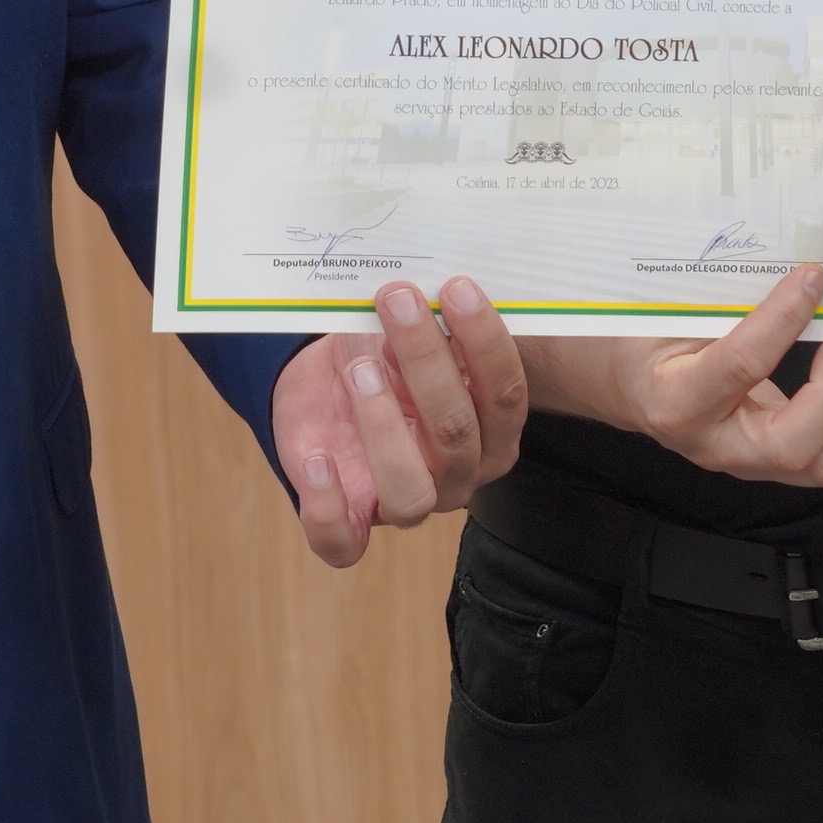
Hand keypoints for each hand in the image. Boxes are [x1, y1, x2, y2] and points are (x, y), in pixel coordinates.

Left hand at [272, 277, 528, 567]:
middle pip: (456, 435)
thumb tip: (446, 281)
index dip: (485, 342)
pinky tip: (318, 456)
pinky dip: (327, 504)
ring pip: (409, 493)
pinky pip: (341, 541)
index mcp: (491, 433)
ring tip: (360, 370)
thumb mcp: (412, 334)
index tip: (455, 288)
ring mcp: (404, 505)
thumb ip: (439, 322)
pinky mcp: (348, 522)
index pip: (504, 396)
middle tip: (397, 303)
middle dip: (427, 361)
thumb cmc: (385, 355)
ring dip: (384, 428)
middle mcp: (457, 477)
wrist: (327, 384)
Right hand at [518, 264, 822, 485]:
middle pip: (794, 449)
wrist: (626, 385)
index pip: (741, 366)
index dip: (784, 318)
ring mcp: (747, 461)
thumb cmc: (642, 338)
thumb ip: (723, 299)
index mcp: (677, 400)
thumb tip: (790, 264)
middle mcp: (715, 444)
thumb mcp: (668, 311)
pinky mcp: (771, 461)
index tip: (811, 277)